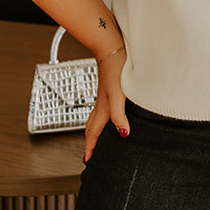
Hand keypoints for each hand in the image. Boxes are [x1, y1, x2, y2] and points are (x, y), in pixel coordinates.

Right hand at [83, 46, 128, 162]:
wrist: (112, 48)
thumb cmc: (116, 69)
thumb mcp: (118, 95)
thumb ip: (119, 115)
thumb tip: (123, 134)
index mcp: (103, 108)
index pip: (93, 132)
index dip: (90, 147)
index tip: (87, 161)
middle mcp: (102, 104)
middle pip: (91, 127)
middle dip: (89, 141)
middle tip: (89, 154)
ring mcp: (104, 96)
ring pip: (95, 117)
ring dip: (94, 130)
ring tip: (97, 138)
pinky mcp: (109, 89)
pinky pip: (102, 109)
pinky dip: (102, 117)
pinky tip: (110, 113)